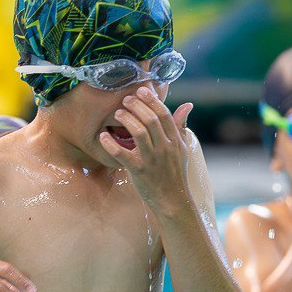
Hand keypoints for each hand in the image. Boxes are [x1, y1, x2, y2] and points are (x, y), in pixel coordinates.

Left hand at [98, 86, 196, 217]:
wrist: (173, 200)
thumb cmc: (175, 173)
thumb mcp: (182, 149)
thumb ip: (181, 126)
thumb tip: (187, 105)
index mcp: (175, 140)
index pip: (164, 114)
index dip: (152, 100)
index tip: (141, 90)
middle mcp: (165, 148)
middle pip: (151, 119)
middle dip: (136, 106)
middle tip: (125, 100)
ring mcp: (152, 159)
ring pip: (139, 132)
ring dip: (126, 119)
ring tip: (118, 114)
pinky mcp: (139, 171)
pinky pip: (122, 154)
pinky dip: (111, 144)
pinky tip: (103, 137)